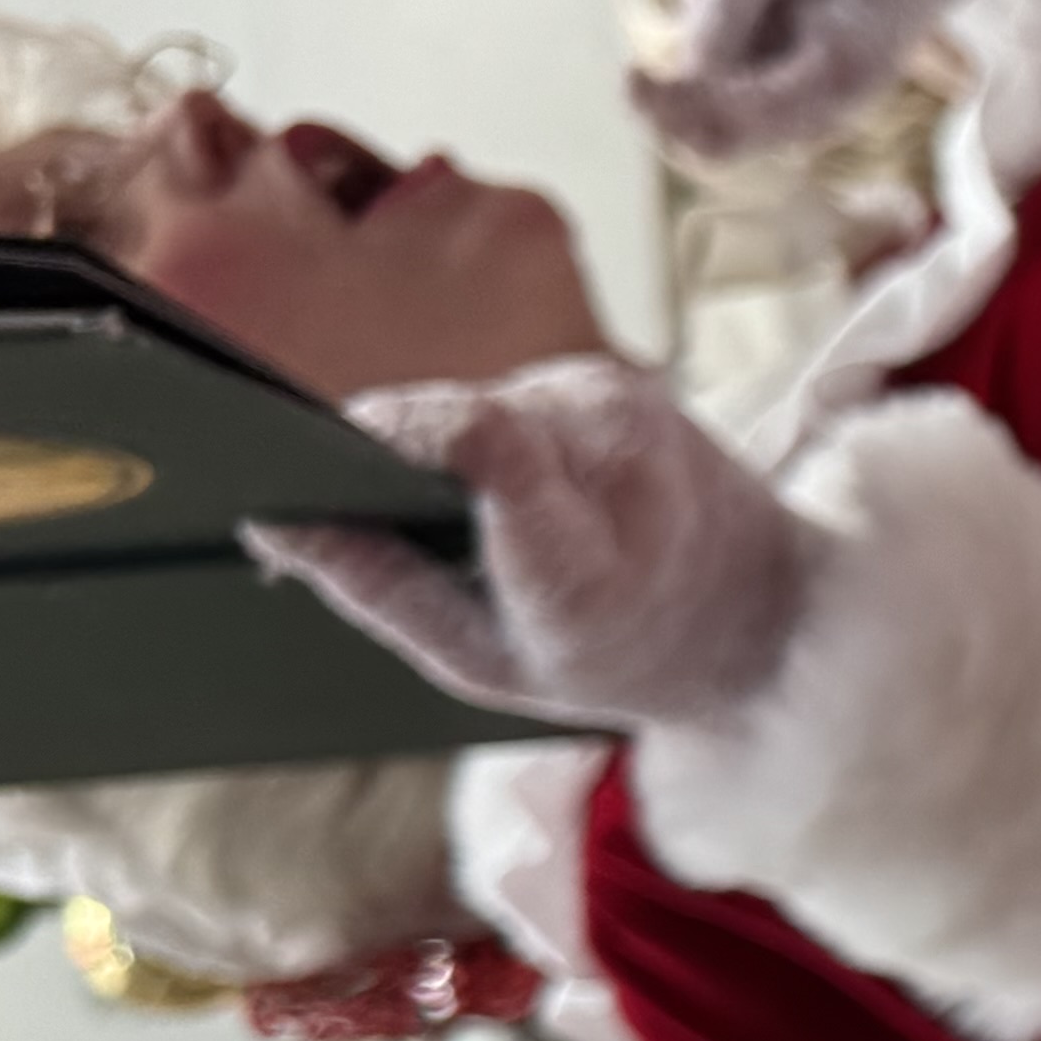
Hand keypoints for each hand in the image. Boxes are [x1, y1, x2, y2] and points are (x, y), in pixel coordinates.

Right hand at [248, 363, 817, 733]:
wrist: (770, 619)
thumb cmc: (619, 655)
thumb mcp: (486, 662)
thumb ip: (377, 590)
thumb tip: (271, 524)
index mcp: (583, 554)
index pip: (487, 442)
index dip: (396, 433)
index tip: (330, 460)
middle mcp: (616, 463)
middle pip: (448, 419)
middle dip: (393, 460)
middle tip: (394, 524)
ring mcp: (627, 408)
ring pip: (473, 402)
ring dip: (449, 453)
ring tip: (488, 522)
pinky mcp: (623, 378)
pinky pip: (513, 394)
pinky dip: (493, 439)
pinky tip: (526, 491)